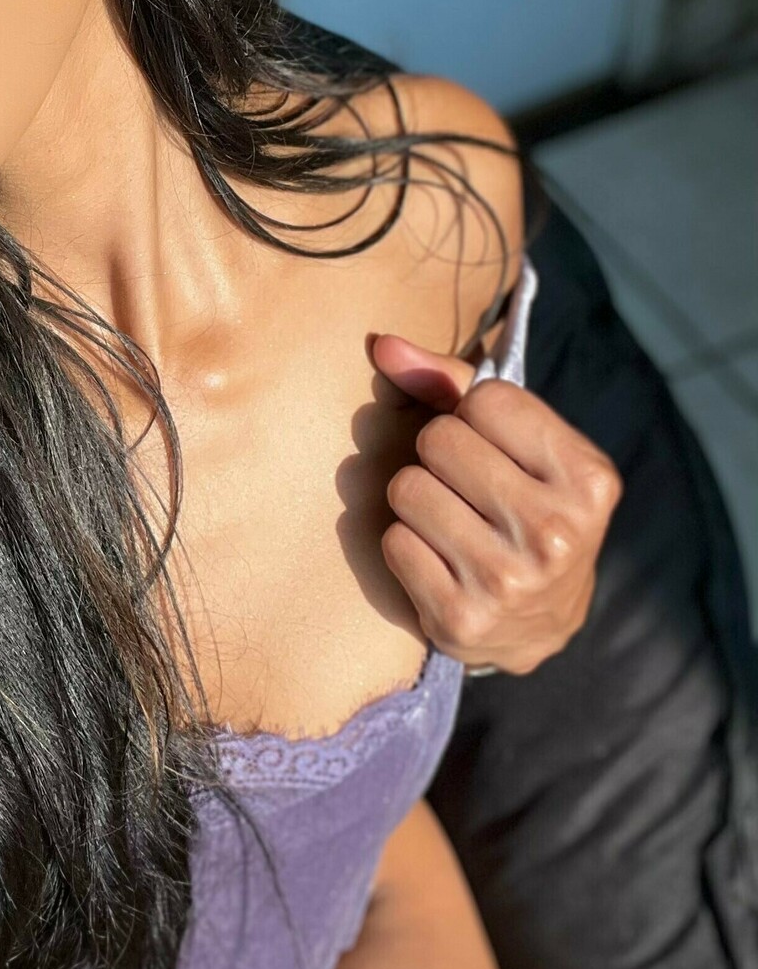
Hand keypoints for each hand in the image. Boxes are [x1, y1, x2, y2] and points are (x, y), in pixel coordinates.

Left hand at [370, 333, 622, 673]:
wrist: (540, 623)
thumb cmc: (526, 503)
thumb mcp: (520, 442)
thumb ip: (449, 381)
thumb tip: (381, 344)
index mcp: (589, 478)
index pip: (485, 398)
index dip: (474, 414)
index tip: (495, 444)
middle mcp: (556, 533)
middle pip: (439, 440)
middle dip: (440, 455)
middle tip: (468, 486)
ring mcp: (509, 582)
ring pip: (407, 488)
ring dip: (418, 498)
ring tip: (453, 520)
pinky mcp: (460, 618)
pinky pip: (393, 542)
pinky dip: (406, 544)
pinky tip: (442, 559)